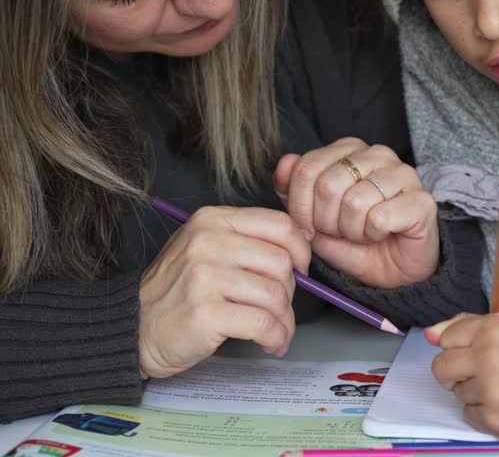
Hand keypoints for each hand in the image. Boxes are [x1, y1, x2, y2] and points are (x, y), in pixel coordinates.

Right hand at [138, 206, 310, 378]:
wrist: (132, 327)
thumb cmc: (176, 292)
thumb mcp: (204, 249)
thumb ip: (246, 244)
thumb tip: (299, 255)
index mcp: (213, 221)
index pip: (279, 224)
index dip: (300, 250)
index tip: (301, 270)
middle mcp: (208, 242)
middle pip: (282, 263)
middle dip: (291, 293)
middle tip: (280, 310)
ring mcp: (204, 277)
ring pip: (275, 295)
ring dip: (285, 321)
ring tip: (276, 332)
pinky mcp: (205, 313)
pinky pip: (263, 323)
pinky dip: (275, 337)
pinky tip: (270, 343)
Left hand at [274, 137, 438, 287]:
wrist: (393, 271)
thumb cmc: (354, 242)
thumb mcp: (312, 218)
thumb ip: (294, 190)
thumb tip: (286, 162)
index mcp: (349, 150)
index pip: (306, 168)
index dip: (300, 207)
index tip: (310, 226)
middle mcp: (378, 154)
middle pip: (328, 185)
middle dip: (326, 221)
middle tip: (341, 231)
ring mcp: (404, 174)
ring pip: (354, 202)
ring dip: (352, 230)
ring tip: (363, 232)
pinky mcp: (422, 200)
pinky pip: (379, 218)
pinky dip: (373, 235)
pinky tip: (382, 235)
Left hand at [425, 313, 498, 439]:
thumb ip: (467, 326)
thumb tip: (429, 335)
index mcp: (493, 330)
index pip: (445, 339)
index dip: (460, 346)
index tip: (479, 352)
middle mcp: (490, 358)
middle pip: (441, 368)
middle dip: (456, 372)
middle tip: (485, 373)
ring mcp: (492, 392)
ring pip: (456, 393)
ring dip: (474, 392)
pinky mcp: (496, 421)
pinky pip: (469, 416)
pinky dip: (484, 413)